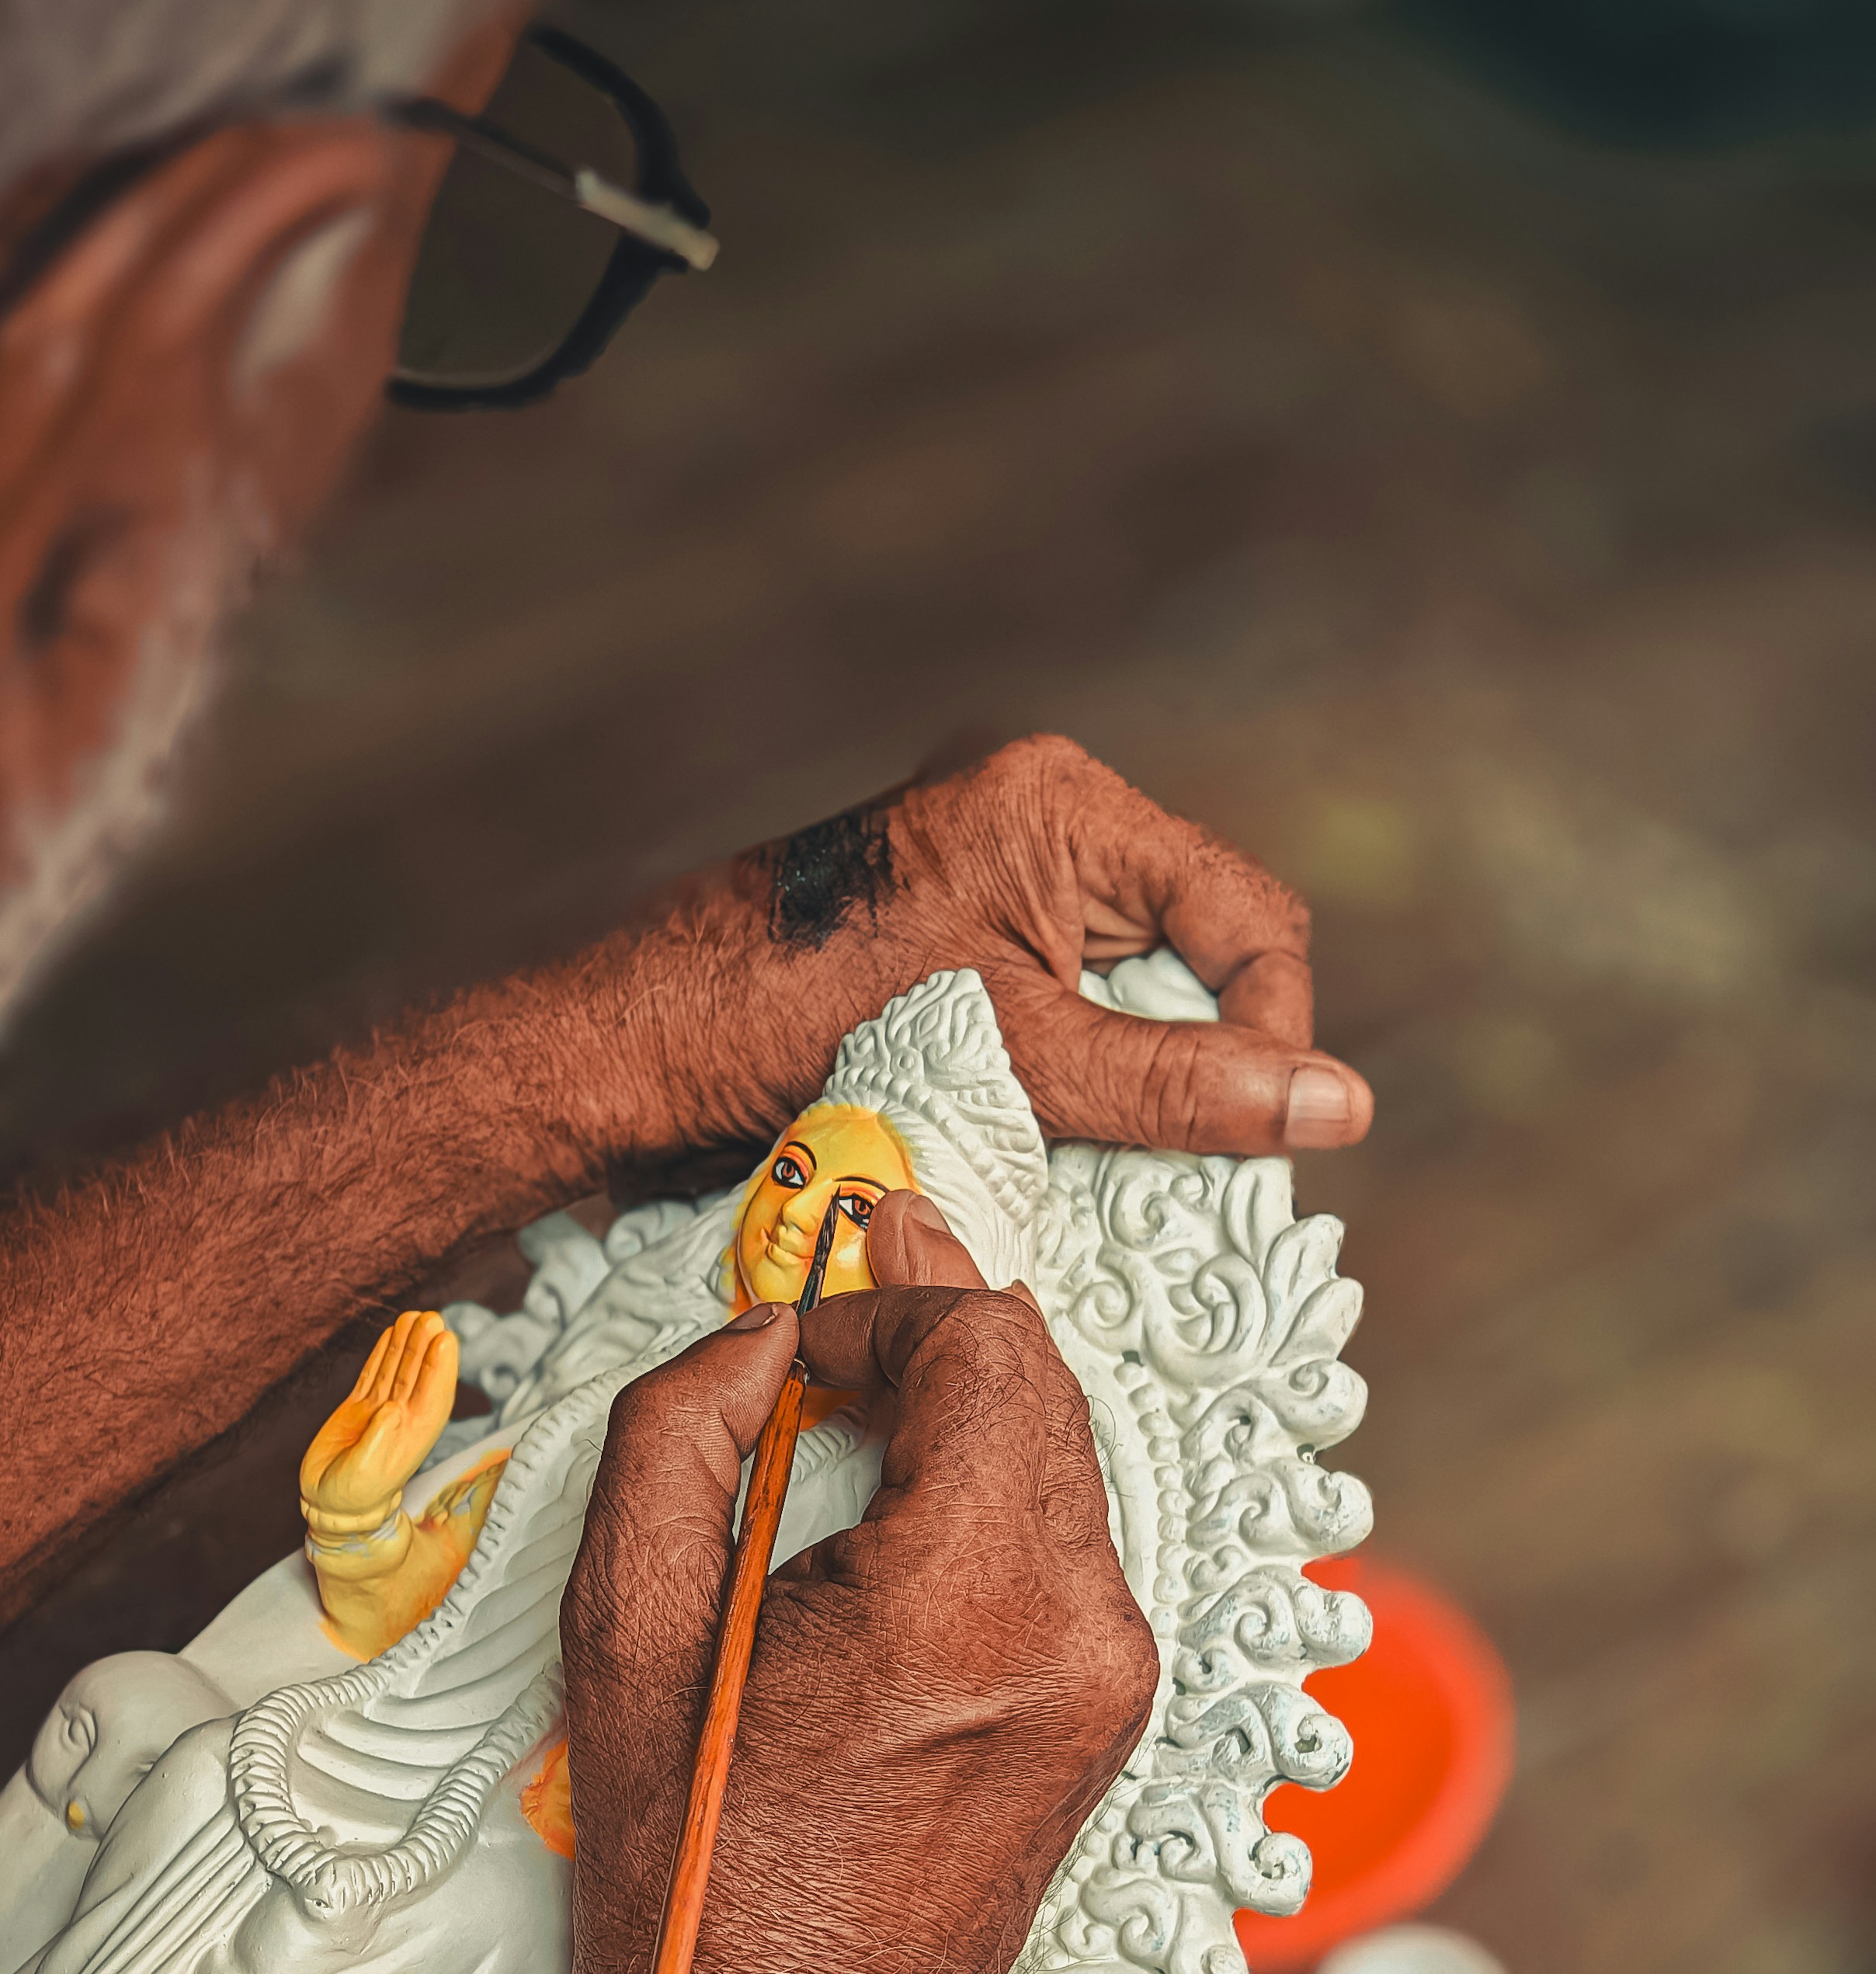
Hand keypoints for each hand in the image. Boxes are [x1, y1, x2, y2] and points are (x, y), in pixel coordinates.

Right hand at [299, 1310, 458, 1529]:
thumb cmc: (350, 1496)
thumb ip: (378, 1442)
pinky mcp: (360, 1409)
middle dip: (425, 1348)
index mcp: (412, 1437)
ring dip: (407, 1345)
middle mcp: (402, 1421)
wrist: (329, 1505)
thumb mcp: (364, 1473)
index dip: (440, 1368)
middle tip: (432, 1318)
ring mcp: (382, 1413)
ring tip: (415, 1316)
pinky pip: (375, 1375)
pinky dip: (383, 1355)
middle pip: (418, 1378)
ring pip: (397, 1371)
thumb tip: (392, 1409)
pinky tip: (392, 1334)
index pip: (433, 1397)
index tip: (445, 1340)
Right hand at [559, 1249, 1155, 1973]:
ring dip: (964, 1402)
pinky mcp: (1110, 1720)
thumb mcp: (622, 1625)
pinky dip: (990, 1485)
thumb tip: (765, 1335)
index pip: (987, 1347)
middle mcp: (1080, 1636)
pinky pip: (1065, 1543)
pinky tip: (900, 1489)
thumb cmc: (686, 1869)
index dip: (894, 1287)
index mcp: (970, 1605)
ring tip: (851, 1386)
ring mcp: (1113, 1685)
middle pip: (1043, 1388)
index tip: (804, 1307)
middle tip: (838, 1283)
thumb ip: (682, 1431)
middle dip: (935, 1321)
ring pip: (1063, 1459)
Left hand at [659, 732, 1371, 1158]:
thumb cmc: (788, 1018)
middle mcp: (1035, 829)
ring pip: (1127, 1005)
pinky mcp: (952, 955)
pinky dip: (1066, 1093)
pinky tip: (1036, 1147)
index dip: (1272, 1032)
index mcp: (1061, 807)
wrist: (635, 1046)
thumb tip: (1337, 1106)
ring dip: (1127, 1093)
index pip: (1246, 917)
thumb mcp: (1015, 1056)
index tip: (1259, 1137)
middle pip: (1195, 960)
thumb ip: (1179, 1084)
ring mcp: (989, 892)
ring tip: (1087, 1159)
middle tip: (1173, 1166)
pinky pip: (1060, 1023)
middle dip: (1193, 1066)